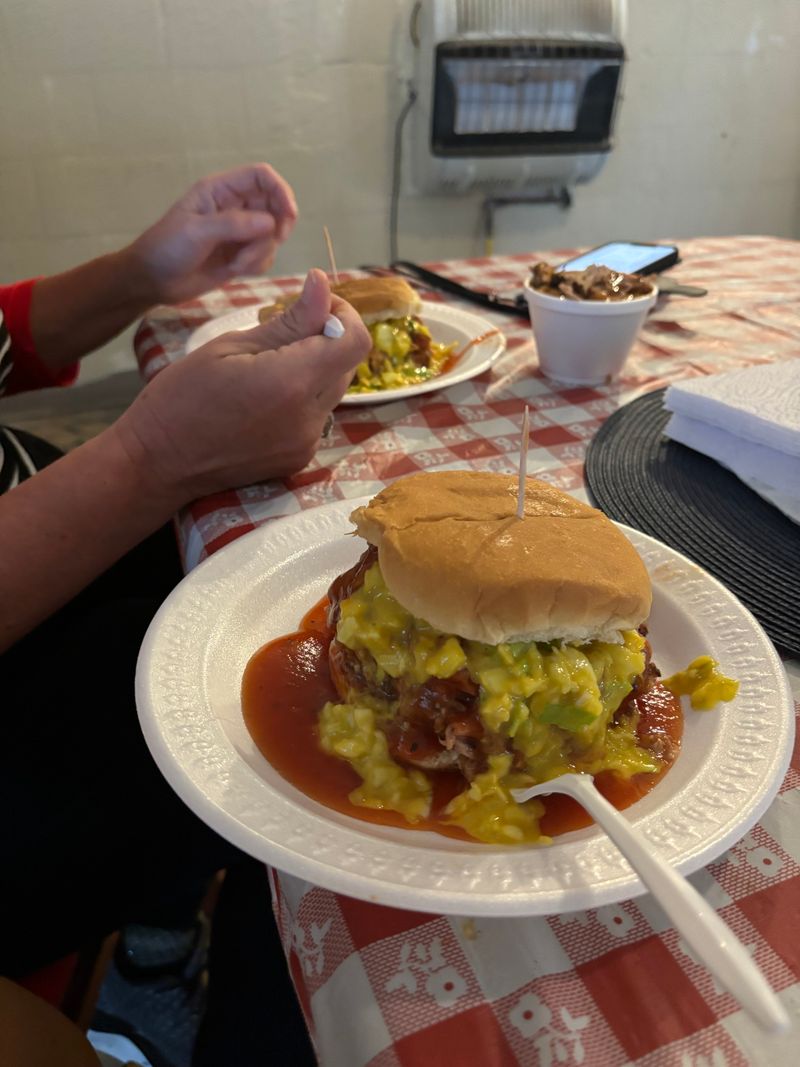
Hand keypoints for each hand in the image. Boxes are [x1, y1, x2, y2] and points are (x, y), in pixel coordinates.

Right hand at [114, 270, 370, 500]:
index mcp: (292, 382)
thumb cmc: (181, 397)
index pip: (355, 341)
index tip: (317, 304)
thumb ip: (289, 320)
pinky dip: (302, 398)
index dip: (344, 315)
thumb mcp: (230, 346)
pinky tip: (264, 396)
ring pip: (332, 391)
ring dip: (314, 368)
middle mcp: (309, 418)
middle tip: (285, 329)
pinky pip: (317, 416)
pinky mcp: (298, 458)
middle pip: (346, 365)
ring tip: (268, 364)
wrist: (158, 462)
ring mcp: (306, 443)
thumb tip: (323, 284)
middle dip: (326, 340)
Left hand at [126, 163, 298, 305]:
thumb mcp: (197, 231)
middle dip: (275, 229)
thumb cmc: (167, 248)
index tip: (288, 217)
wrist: (153, 281)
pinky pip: (265, 256)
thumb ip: (233, 224)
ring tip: (237, 264)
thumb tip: (271, 223)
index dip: (280, 191)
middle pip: (275, 206)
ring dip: (261, 252)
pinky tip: (236, 271)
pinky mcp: (241, 255)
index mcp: (221, 190)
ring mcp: (240, 232)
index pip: (262, 176)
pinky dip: (257, 265)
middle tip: (266, 245)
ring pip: (272, 235)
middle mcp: (235, 207)